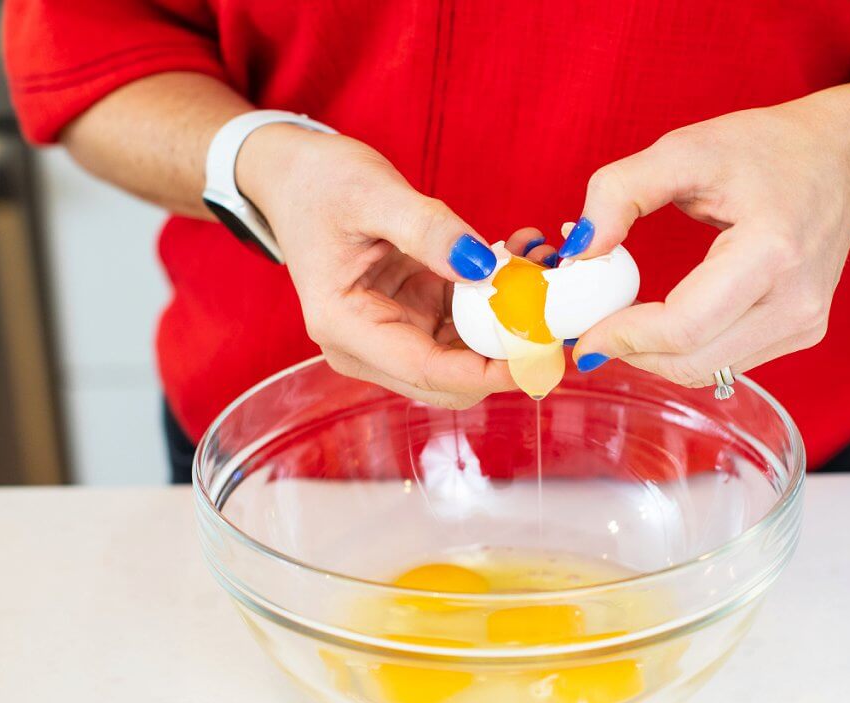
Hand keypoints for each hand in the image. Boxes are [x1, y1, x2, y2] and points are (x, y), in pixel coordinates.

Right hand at [237, 125, 515, 407]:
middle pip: (451, 380)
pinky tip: (518, 256)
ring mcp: (392, 334)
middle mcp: (366, 346)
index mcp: (345, 328)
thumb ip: (427, 229)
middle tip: (554, 315)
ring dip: (507, 325)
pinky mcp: (412, 317)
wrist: (294, 175)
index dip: (488, 372)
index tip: (539, 354)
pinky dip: (496, 301)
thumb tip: (481, 266)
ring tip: (539, 265)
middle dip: (505, 355)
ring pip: (465, 356)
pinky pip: (465, 326)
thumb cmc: (319, 183)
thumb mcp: (373, 193)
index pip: (427, 372)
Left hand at [561, 102, 849, 385]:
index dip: (625, 337)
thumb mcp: (685, 149)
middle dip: (631, 354)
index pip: (685, 325)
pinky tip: (660, 323)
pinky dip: (683, 351)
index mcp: (773, 251)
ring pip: (706, 371)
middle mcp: (797, 300)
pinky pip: (725, 361)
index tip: (582, 336)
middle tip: (589, 335)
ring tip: (620, 324)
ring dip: (653, 357)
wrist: (845, 162)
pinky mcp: (802, 333)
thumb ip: (621, 190)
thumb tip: (579, 252)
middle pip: (692, 361)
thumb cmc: (768, 149)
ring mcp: (805, 323)